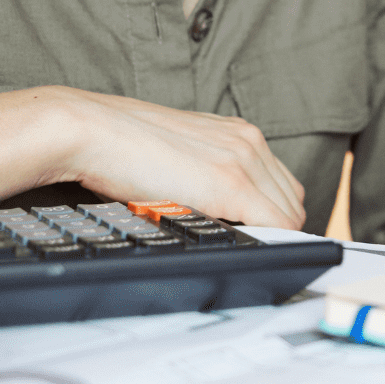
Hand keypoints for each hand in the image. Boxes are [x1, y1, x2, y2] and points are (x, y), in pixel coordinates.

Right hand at [0, 86, 306, 228]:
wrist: (93, 131)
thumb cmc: (123, 147)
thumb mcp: (179, 155)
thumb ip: (205, 172)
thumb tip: (210, 205)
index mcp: (238, 133)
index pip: (281, 184)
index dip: (275, 216)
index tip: (260, 237)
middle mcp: (248, 141)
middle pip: (291, 200)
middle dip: (277, 229)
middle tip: (250, 252)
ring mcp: (243, 159)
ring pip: (289, 214)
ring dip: (272, 237)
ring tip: (240, 253)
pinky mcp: (230, 181)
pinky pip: (276, 223)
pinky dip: (271, 242)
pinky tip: (247, 251)